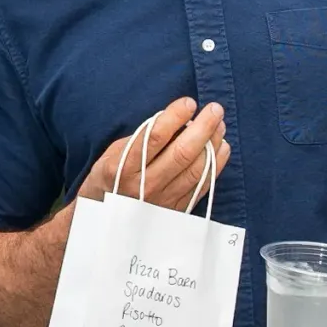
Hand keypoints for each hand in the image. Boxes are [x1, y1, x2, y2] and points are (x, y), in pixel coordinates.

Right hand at [78, 98, 230, 209]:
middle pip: (182, 153)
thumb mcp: (112, 154)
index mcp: (124, 168)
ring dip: (212, 144)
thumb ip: (140, 138)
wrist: (105, 223)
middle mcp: (145, 186)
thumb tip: (174, 120)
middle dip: (203, 128)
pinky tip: (221, 148)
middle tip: (215, 110)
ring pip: (196, 170)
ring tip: (220, 125)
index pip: (155, 136)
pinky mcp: (176, 211)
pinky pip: (202, 186)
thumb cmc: (109, 180)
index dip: (175, 117)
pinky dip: (216, 165)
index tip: (189, 103)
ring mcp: (163, 201)